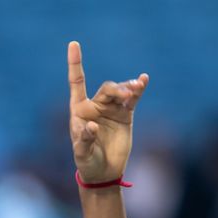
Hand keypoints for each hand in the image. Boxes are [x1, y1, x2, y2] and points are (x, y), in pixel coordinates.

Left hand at [68, 41, 147, 183]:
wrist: (104, 173)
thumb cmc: (87, 162)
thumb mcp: (82, 154)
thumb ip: (84, 139)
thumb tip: (91, 126)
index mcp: (79, 110)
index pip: (77, 82)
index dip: (75, 63)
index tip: (73, 44)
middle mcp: (95, 106)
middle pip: (107, 88)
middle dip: (117, 89)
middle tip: (127, 95)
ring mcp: (111, 109)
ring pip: (120, 91)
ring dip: (129, 88)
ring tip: (136, 89)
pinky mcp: (125, 115)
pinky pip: (132, 98)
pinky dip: (138, 88)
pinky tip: (144, 80)